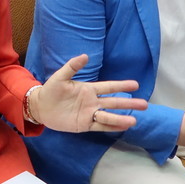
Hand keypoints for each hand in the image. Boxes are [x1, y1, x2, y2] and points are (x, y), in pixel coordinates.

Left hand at [27, 54, 147, 131]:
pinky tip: (122, 127)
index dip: (121, 86)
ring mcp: (89, 114)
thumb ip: (72, 67)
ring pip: (109, 116)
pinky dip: (111, 127)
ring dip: (121, 118)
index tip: (135, 85)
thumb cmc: (51, 90)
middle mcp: (92, 102)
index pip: (109, 87)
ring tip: (135, 120)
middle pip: (114, 102)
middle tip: (144, 104)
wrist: (41, 107)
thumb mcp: (60, 77)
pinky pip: (100, 126)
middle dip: (128, 103)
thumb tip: (85, 55)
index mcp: (89, 89)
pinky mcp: (84, 125)